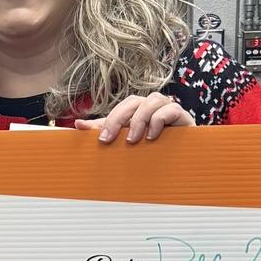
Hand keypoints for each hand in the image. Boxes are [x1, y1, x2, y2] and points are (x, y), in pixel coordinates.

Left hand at [80, 94, 194, 144]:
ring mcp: (168, 108)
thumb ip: (104, 131)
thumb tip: (77, 124)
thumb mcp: (125, 141)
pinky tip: (153, 137)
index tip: (101, 140)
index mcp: (137, 110)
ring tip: (134, 140)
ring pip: (152, 100)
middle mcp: (152, 105)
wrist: (182, 159)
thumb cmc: (152, 148)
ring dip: (140, 119)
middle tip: (110, 140)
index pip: (121, 108)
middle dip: (119, 119)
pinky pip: (171, 109)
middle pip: (133, 101)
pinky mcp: (183, 116)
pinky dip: (159, 121)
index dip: (109, 120)